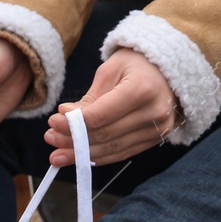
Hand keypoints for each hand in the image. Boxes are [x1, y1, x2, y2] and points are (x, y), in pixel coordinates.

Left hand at [45, 49, 179, 166]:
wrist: (170, 71)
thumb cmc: (137, 65)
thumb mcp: (111, 70)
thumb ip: (89, 97)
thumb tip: (64, 117)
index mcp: (141, 89)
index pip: (101, 115)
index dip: (74, 124)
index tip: (52, 123)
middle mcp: (153, 112)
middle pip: (105, 135)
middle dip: (73, 140)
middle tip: (50, 140)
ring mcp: (157, 130)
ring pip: (112, 149)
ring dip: (81, 154)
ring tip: (57, 154)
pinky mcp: (155, 140)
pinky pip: (122, 153)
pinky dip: (98, 157)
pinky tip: (78, 157)